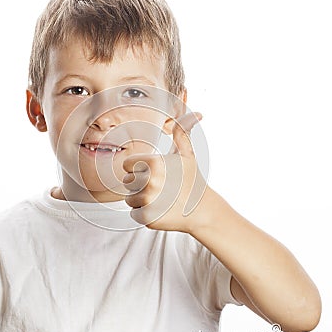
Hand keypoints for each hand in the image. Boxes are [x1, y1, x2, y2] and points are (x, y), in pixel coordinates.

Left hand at [123, 112, 206, 231]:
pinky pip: (134, 214)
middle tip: (161, 188)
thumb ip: (182, 131)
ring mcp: (147, 202)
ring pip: (129, 199)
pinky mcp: (147, 218)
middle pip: (127, 183)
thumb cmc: (193, 179)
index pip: (127, 166)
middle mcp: (148, 182)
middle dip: (140, 185)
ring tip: (161, 199)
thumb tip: (196, 113)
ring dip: (141, 200)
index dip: (139, 169)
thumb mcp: (187, 154)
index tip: (156, 174)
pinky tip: (160, 211)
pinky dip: (144, 214)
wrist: (203, 210)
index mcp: (153, 163)